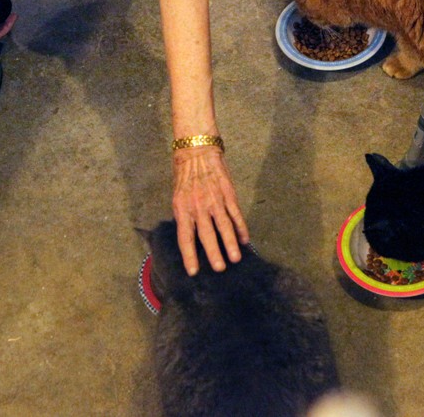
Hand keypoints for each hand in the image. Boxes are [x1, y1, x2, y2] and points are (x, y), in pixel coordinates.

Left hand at [171, 144, 248, 275]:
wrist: (197, 152)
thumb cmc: (184, 176)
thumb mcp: (178, 197)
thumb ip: (185, 216)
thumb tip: (191, 237)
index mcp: (183, 209)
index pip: (185, 237)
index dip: (189, 256)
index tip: (194, 272)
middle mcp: (198, 206)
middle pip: (207, 235)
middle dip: (214, 253)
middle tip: (220, 268)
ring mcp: (215, 200)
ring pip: (224, 226)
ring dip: (230, 243)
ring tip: (235, 258)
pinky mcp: (228, 193)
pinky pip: (236, 214)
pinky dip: (241, 228)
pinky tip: (245, 240)